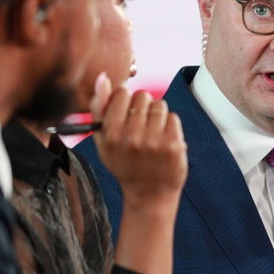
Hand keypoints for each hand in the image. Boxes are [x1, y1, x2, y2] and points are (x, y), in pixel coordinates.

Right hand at [89, 72, 186, 206]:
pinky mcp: (174, 145)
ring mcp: (154, 142)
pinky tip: (164, 140)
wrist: (149, 194)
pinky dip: (170, 125)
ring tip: (153, 132)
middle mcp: (132, 137)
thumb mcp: (103, 142)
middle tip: (141, 124)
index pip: (121, 94)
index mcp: (111, 135)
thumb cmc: (125, 165)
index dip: (125, 99)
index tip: (127, 111)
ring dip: (157, 115)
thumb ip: (99, 110)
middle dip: (142, 106)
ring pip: (159, 105)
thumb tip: (102, 78)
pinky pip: (173, 117)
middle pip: (142, 96)